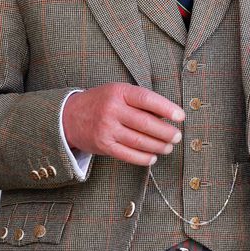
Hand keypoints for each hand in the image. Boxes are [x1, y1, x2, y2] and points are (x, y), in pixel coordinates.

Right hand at [63, 83, 184, 165]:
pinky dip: (143, 158)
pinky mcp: (103, 145)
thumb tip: (168, 115)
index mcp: (118, 92)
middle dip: (166, 132)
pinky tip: (152, 157)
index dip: (166, 108)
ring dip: (158, 146)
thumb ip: (139, 101)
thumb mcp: (117, 92)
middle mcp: (112, 110)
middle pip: (146, 123)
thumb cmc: (101, 103)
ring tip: (168, 147)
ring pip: (139, 141)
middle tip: (177, 136)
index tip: (180, 117)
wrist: (68, 117)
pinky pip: (128, 154)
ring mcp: (106, 129)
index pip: (147, 99)